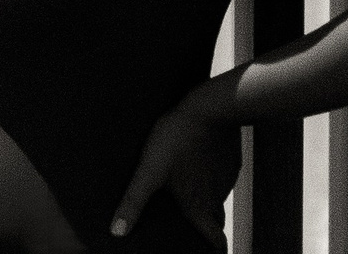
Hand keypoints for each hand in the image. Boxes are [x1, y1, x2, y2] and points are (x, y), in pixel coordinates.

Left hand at [110, 99, 239, 245]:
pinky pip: (222, 174)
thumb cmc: (177, 139)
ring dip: (208, 199)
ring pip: (218, 196)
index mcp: (199, 206)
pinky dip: (213, 176)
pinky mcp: (230, 158)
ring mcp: (226, 176)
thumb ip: (133, 201)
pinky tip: (199, 164)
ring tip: (191, 194)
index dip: (214, 251)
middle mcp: (217, 196)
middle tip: (197, 230)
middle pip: (216, 221)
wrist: (210, 107)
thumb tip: (117, 231)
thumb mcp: (149, 170)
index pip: (215, 241)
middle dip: (208, 229)